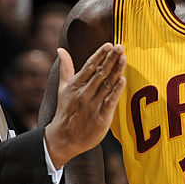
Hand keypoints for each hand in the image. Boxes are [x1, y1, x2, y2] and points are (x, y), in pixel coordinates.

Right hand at [45, 44, 125, 167]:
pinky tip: (122, 80)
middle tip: (120, 47)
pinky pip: (110, 102)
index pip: (89, 66)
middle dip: (110, 59)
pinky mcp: (100, 118)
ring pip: (106, 85)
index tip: (108, 44)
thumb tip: (61, 50)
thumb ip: (65, 68)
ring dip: (116, 71)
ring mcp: (92, 106)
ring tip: (124, 58)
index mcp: (75, 85)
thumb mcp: (63, 88)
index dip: (99, 55)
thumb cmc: (66, 111)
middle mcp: (84, 94)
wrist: (64, 138)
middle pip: (100, 73)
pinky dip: (116, 91)